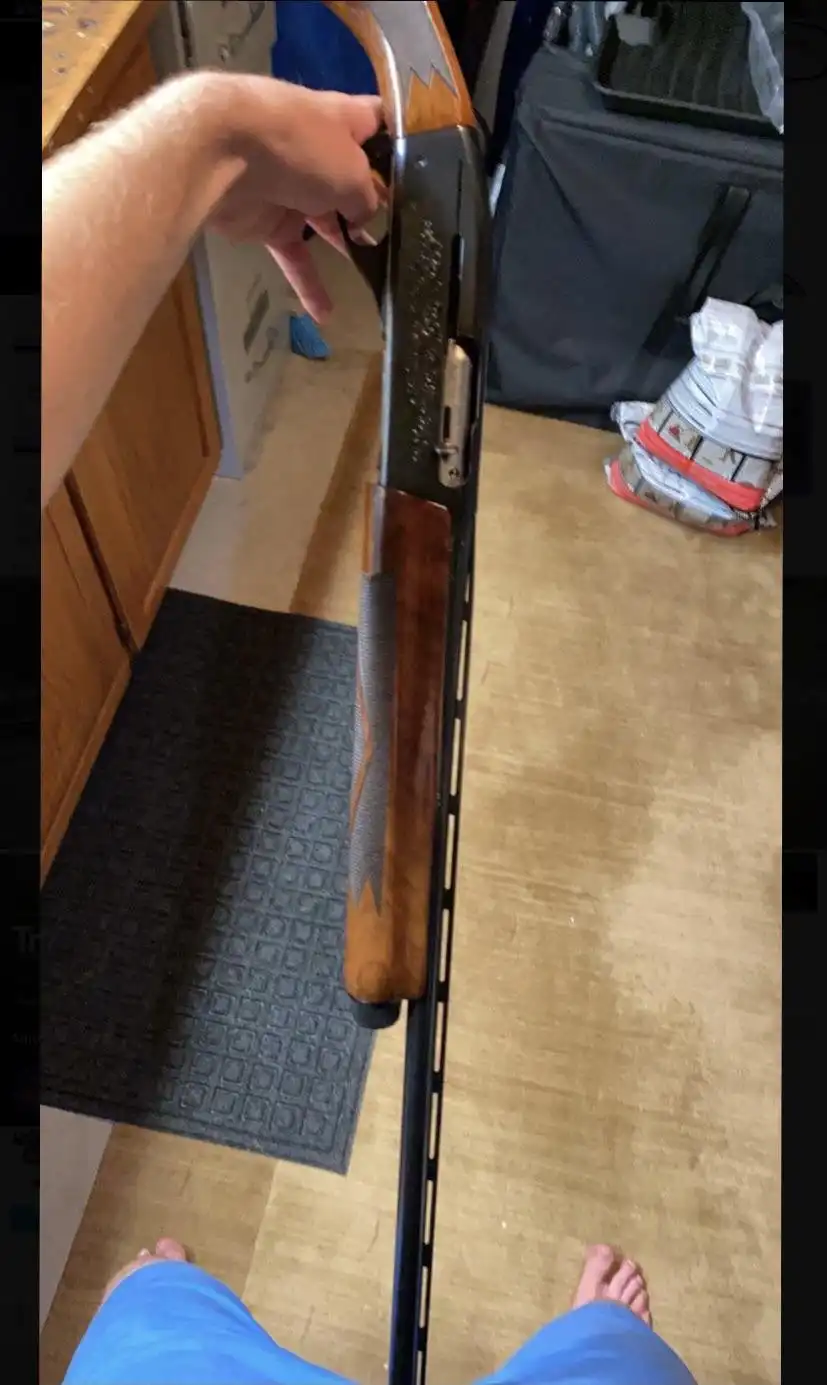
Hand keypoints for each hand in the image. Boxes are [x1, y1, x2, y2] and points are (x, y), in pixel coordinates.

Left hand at [206, 76, 383, 321]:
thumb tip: (363, 218)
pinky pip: (293, 255)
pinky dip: (307, 283)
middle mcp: (318, 150)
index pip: (379, 124)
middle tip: (406, 238)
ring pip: (324, 221)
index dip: (400, 144)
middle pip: (353, 180)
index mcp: (343, 121)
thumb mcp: (353, 172)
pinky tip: (325, 315)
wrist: (223, 152)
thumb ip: (368, 198)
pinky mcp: (266, 220)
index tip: (428, 172)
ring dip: (346, 246)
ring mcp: (290, 186)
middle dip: (376, 207)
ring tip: (377, 274)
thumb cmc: (301, 146)